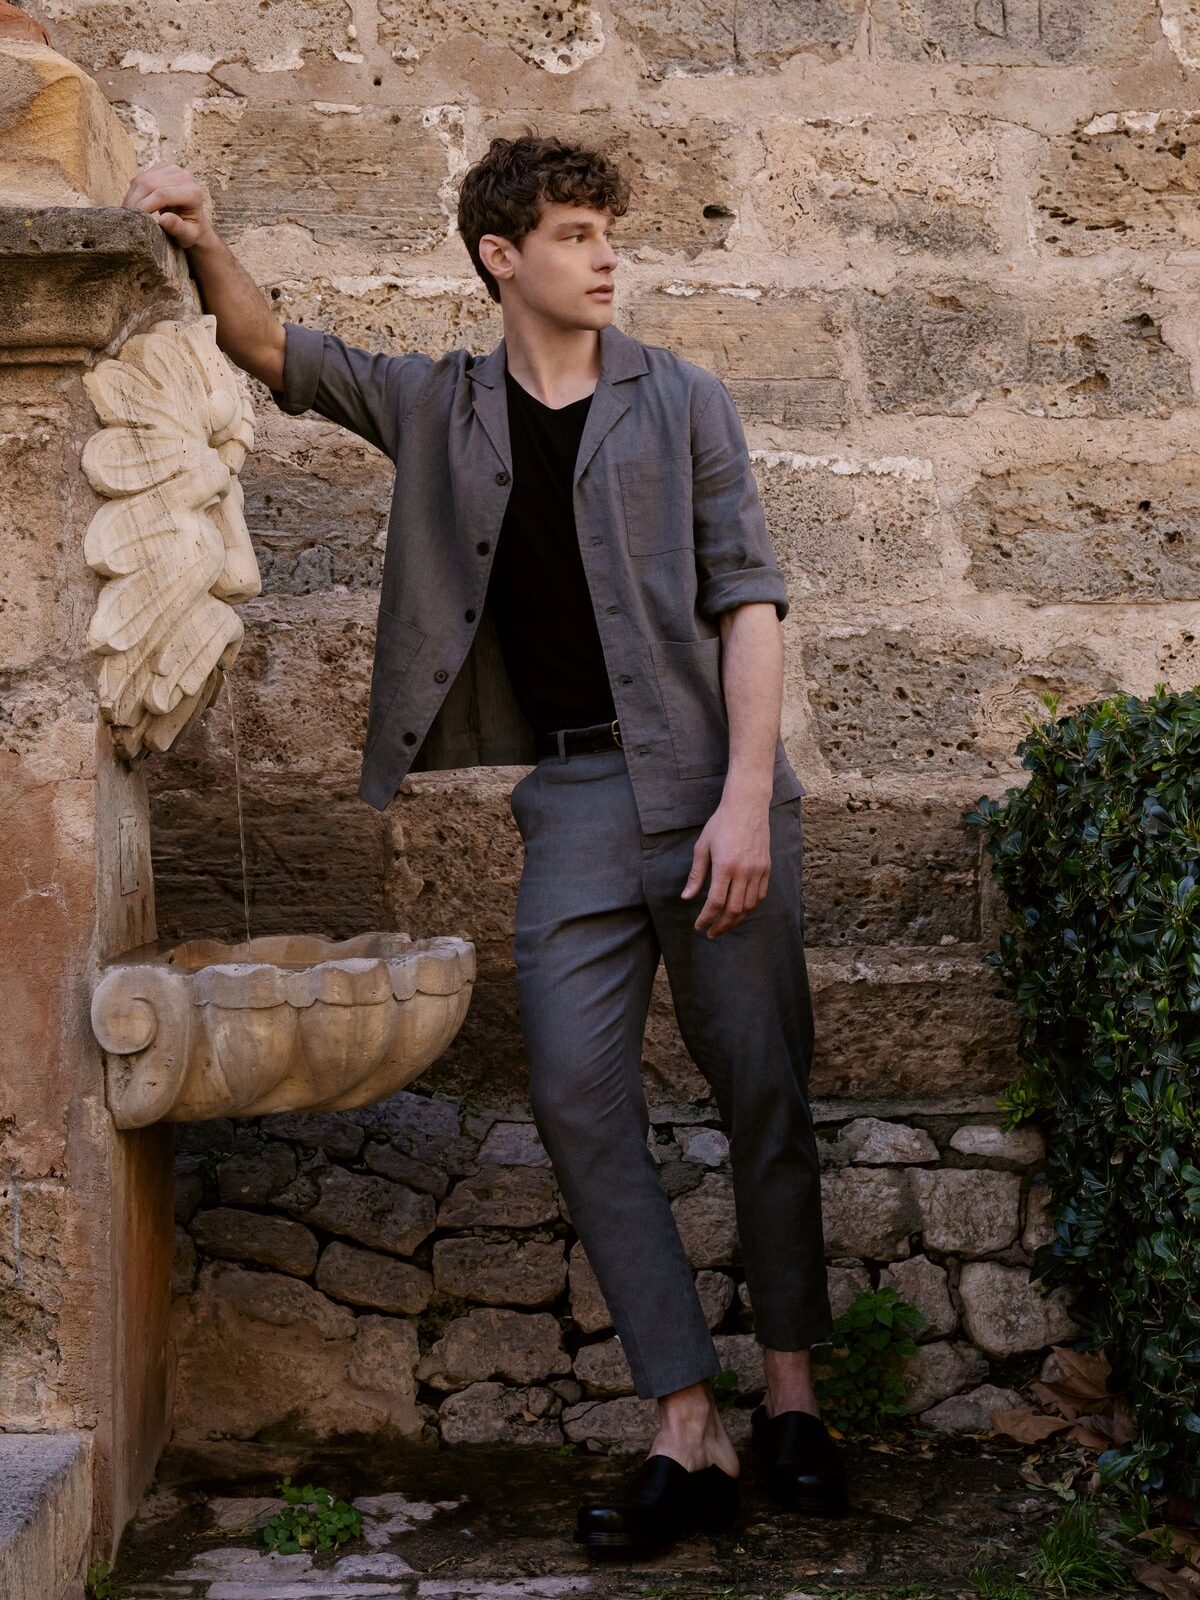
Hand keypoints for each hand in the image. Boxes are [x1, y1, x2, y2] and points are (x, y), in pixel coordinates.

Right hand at [121, 162, 213, 249]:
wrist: (193, 221)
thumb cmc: (191, 231)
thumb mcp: (188, 236)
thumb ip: (178, 228)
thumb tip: (163, 220)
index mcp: (193, 192)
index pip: (163, 194)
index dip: (146, 205)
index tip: (135, 219)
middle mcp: (184, 176)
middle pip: (151, 184)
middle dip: (135, 201)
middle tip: (125, 217)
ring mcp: (172, 169)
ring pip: (143, 179)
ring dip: (131, 196)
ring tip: (126, 213)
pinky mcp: (162, 168)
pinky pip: (141, 177)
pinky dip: (133, 191)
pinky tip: (130, 205)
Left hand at [680, 795, 770, 938]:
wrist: (747, 806)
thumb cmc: (721, 824)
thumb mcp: (702, 847)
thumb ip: (696, 875)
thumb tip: (687, 897)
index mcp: (725, 866)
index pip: (716, 902)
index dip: (707, 918)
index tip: (699, 926)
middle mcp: (744, 871)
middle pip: (734, 910)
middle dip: (721, 926)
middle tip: (711, 933)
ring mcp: (758, 870)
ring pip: (749, 906)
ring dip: (736, 920)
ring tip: (725, 925)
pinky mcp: (766, 868)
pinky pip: (760, 895)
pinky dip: (750, 908)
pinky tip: (740, 911)